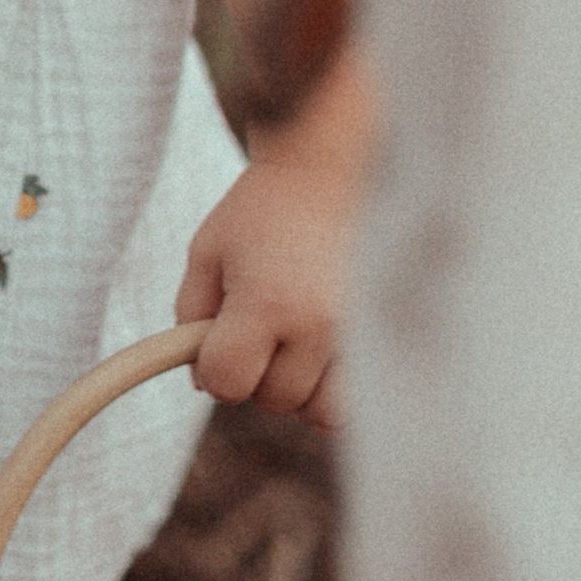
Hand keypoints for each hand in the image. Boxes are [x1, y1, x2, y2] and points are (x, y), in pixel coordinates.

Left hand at [177, 41, 373, 427]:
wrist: (333, 168)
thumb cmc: (262, 209)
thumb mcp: (207, 250)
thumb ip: (192, 315)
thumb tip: (205, 381)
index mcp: (267, 301)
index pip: (227, 382)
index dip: (212, 367)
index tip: (217, 338)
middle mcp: (320, 326)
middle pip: (273, 400)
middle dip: (256, 373)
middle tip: (259, 323)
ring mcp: (360, 335)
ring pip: (321, 413)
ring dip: (300, 390)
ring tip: (294, 342)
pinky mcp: (388, 338)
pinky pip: (360, 400)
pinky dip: (336, 389)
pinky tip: (323, 353)